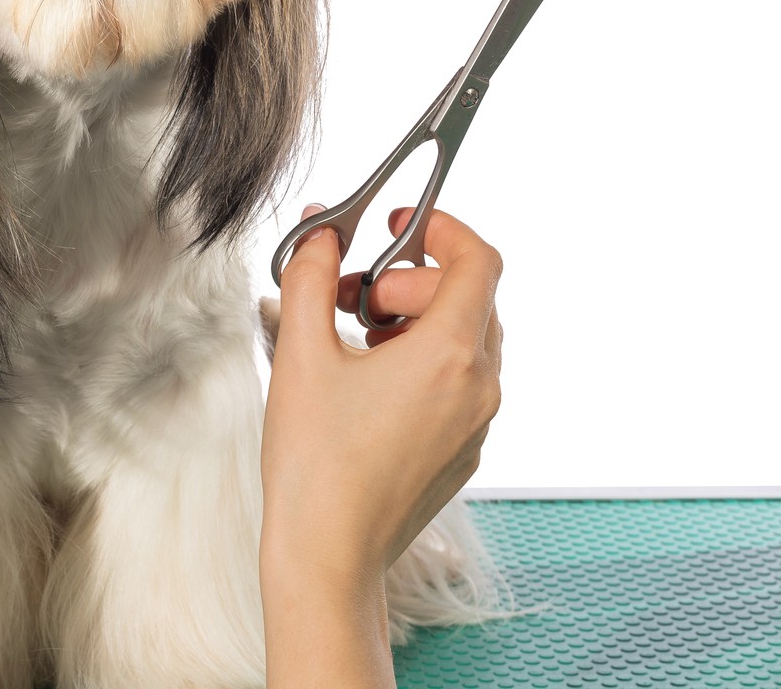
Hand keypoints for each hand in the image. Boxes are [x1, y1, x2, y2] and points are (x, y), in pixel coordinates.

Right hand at [261, 203, 503, 588]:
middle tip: (354, 295)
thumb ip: (312, 275)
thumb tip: (320, 231)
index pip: (478, 260)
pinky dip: (424, 359)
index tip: (401, 225)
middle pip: (470, 296)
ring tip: (357, 338)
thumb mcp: (302, 352)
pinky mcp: (464, 449)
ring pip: (466, 339)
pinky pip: (459, 381)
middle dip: (411, 278)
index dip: (442, 228)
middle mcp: (479, 387)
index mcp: (450, 355)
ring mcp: (477, 423)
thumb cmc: (316, 465)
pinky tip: (369, 379)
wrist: (329, 556)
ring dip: (417, 319)